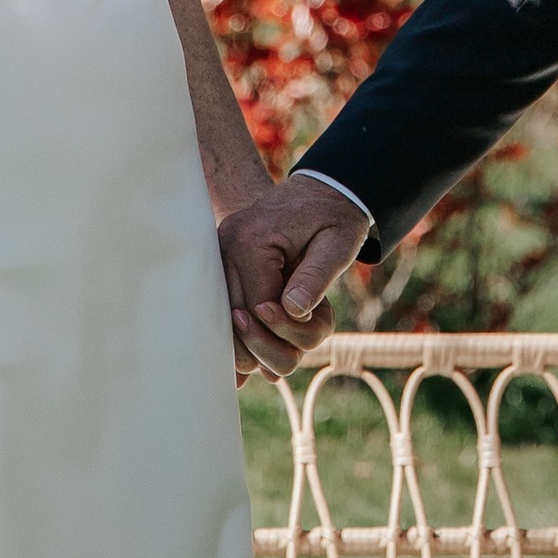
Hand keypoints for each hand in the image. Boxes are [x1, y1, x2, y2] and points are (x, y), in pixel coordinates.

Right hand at [220, 176, 368, 375]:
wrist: (320, 189)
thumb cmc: (333, 217)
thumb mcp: (339, 244)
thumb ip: (316, 277)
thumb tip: (292, 311)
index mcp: (252, 240)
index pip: (259, 305)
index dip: (284, 329)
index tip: (311, 328)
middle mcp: (226, 246)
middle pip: (236, 317)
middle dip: (266, 344)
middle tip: (287, 366)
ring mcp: (219, 253)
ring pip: (224, 316)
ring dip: (250, 343)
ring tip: (269, 367)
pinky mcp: (223, 260)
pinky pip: (223, 303)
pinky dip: (236, 331)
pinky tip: (244, 366)